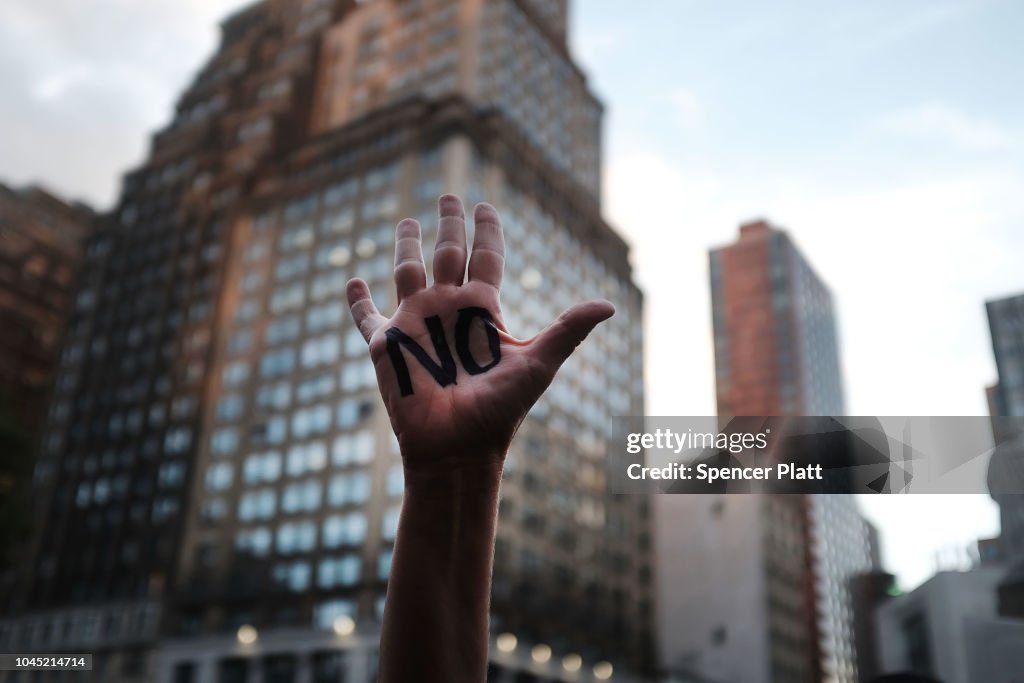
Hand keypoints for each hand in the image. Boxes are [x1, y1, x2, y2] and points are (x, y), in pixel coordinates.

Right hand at [346, 194, 613, 468]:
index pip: (486, 257)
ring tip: (408, 221)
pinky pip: (366, 317)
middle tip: (450, 195)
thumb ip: (569, 330)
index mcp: (483, 311)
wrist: (458, 450)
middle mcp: (449, 310)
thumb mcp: (538, 364)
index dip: (486, 230)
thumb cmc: (499, 412)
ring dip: (407, 247)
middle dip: (449, 224)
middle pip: (448, 253)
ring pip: (408, 272)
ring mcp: (415, 326)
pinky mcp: (384, 346)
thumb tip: (610, 305)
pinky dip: (357, 301)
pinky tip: (352, 281)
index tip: (486, 205)